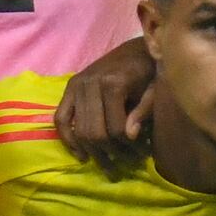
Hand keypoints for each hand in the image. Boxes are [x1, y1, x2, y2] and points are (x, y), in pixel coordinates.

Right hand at [51, 38, 158, 171]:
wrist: (135, 49)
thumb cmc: (149, 71)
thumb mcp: (154, 90)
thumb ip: (143, 112)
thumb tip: (129, 137)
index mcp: (113, 83)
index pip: (116, 128)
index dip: (129, 146)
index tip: (142, 154)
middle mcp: (90, 84)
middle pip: (95, 132)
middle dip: (111, 153)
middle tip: (127, 163)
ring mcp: (77, 85)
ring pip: (79, 130)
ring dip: (93, 152)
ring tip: (108, 166)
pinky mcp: (69, 87)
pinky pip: (60, 119)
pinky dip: (68, 139)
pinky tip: (82, 155)